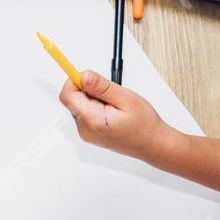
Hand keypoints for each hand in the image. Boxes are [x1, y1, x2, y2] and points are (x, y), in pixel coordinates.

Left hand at [58, 69, 173, 163]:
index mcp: (92, 120)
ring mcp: (86, 133)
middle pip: (73, 99)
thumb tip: (84, 76)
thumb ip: (102, 87)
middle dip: (88, 89)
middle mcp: (84, 129)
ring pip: (79, 105)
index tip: (87, 74)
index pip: (67, 95)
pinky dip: (96, 106)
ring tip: (114, 104)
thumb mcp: (125, 99)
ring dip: (94, 98)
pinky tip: (112, 110)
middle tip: (110, 93)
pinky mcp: (90, 133)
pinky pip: (86, 113)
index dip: (75, 80)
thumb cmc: (144, 125)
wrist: (152, 144)